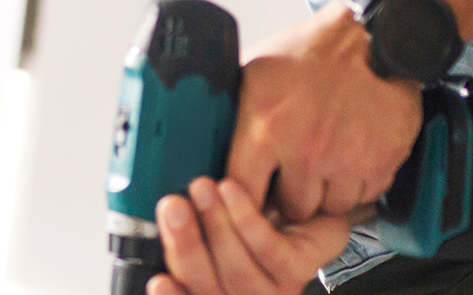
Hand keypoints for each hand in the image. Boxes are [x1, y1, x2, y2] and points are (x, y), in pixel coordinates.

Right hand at [149, 177, 356, 294]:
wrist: (314, 212)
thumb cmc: (260, 221)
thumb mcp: (217, 225)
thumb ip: (193, 230)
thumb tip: (160, 215)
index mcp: (219, 290)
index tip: (158, 280)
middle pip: (209, 287)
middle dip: (185, 246)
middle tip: (173, 207)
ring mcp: (275, 290)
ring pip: (238, 270)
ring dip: (215, 225)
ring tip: (201, 188)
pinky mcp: (301, 270)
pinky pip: (269, 249)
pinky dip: (245, 219)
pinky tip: (231, 190)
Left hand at [225, 2, 423, 223]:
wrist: (370, 37)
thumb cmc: (310, 52)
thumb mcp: (255, 72)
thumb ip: (232, 112)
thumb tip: (203, 134)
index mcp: (266, 129)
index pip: (244, 194)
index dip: (248, 199)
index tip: (252, 193)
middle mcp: (305, 151)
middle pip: (290, 209)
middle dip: (290, 196)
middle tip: (293, 174)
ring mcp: (345, 161)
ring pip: (328, 208)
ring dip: (325, 193)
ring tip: (323, 162)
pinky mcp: (379, 164)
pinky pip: (362, 198)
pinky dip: (355, 185)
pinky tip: (349, 158)